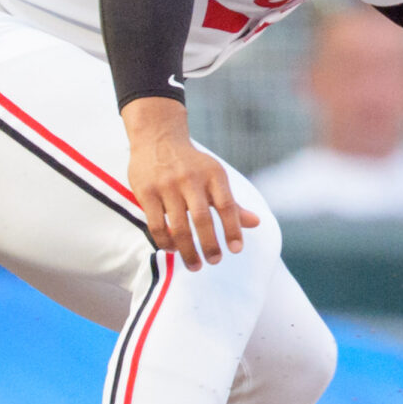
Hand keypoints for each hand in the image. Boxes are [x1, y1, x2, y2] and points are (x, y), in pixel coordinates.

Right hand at [121, 97, 259, 269]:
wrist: (157, 138)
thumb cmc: (192, 165)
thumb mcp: (215, 178)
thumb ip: (232, 204)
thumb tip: (256, 223)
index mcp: (213, 175)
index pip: (227, 206)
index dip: (233, 229)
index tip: (236, 250)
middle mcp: (190, 179)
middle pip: (202, 219)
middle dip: (210, 245)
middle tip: (215, 261)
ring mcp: (166, 185)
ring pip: (178, 226)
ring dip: (187, 250)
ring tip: (195, 265)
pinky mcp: (145, 191)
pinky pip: (156, 224)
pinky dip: (165, 241)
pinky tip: (173, 250)